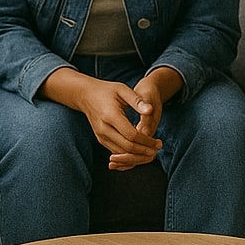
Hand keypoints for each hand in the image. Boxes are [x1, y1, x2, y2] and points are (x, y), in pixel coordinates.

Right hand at [41, 69, 161, 162]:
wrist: (86, 95)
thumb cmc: (107, 90)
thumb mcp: (122, 90)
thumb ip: (137, 100)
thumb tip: (151, 110)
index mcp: (111, 115)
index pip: (131, 135)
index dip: (146, 141)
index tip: (158, 141)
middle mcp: (104, 129)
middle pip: (127, 147)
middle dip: (144, 151)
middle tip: (157, 148)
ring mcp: (101, 136)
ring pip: (121, 153)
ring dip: (137, 155)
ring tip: (151, 151)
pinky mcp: (100, 139)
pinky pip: (116, 152)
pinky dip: (128, 154)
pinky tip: (140, 150)